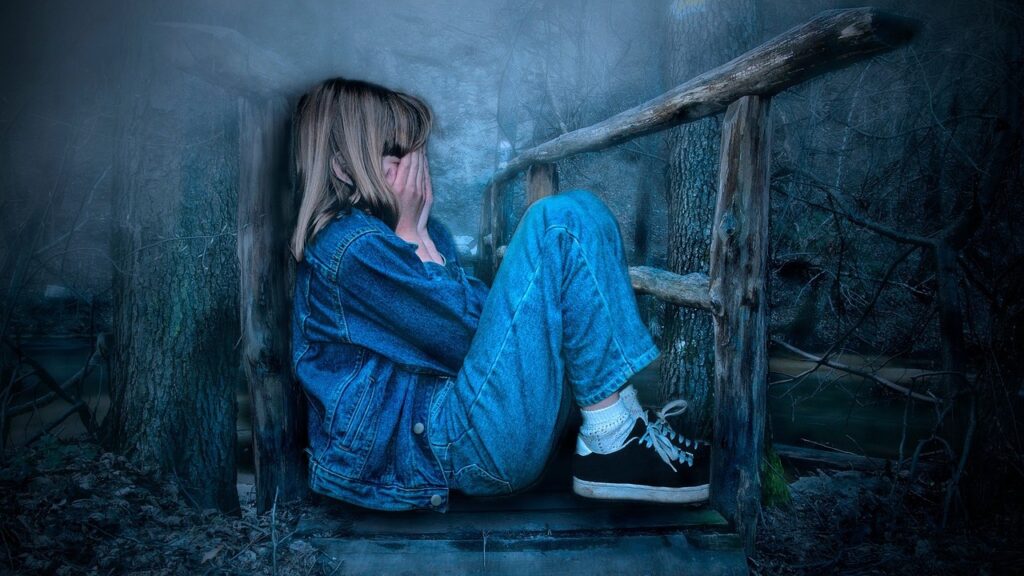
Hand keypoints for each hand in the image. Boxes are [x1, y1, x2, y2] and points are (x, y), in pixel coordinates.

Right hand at [384, 149, 443, 264]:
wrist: (405, 232)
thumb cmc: (389, 214)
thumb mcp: (384, 196)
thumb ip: (387, 179)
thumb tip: (391, 163)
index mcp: (401, 186)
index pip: (407, 163)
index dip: (409, 150)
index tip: (409, 141)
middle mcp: (412, 188)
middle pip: (416, 164)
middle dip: (417, 150)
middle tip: (417, 138)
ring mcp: (421, 192)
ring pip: (423, 169)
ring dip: (422, 157)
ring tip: (421, 145)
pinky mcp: (426, 196)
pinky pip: (427, 177)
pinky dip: (426, 167)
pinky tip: (424, 160)